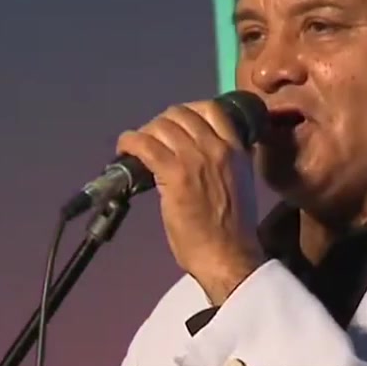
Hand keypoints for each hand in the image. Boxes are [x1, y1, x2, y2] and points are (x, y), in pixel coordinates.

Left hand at [116, 100, 263, 304]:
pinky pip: (144, 145)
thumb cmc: (235, 229)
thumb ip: (230, 163)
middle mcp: (217, 147)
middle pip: (181, 114)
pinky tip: (124, 149)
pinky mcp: (174, 173)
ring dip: (145, 132)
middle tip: (153, 139)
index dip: (189, 111)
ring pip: (162, 126)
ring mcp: (194, 158)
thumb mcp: (242, 183)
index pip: (212, 109)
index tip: (176, 125)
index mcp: (237, 149)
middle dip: (162, 122)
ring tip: (137, 147)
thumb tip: (215, 153)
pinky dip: (130, 142)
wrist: (229, 256)